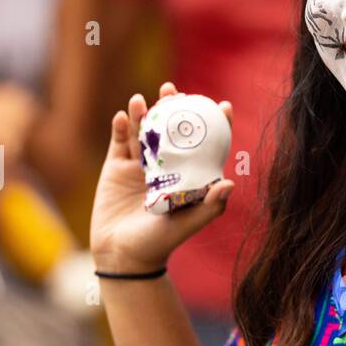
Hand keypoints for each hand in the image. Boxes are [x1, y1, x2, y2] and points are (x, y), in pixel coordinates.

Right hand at [90, 81, 234, 273]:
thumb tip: (229, 182)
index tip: (223, 105)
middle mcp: (164, 166)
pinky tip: (122, 116)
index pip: (204, 145)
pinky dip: (120, 128)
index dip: (214, 124)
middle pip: (170, 129)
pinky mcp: (115, 168)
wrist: (123, 256)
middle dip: (172, 106)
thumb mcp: (188, 224)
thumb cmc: (160, 244)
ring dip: (141, 113)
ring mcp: (139, 165)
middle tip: (172, 90)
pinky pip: (118, 142)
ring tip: (141, 100)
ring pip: (142, 131)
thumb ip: (210, 206)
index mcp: (186, 176)